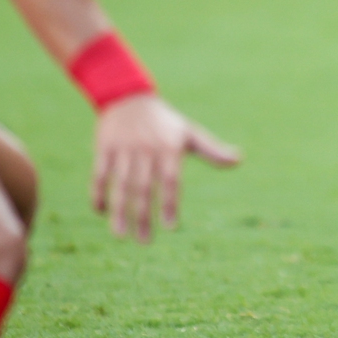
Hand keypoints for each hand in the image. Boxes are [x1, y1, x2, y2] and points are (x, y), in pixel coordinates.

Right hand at [91, 94, 239, 242]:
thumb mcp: (189, 133)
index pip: (171, 180)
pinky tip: (101, 212)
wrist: (129, 96)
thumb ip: (211, 150)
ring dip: (119, 211)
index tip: (171, 226)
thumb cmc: (165, 122)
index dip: (170, 203)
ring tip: (121, 235)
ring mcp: (123, 149)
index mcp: (169, 147)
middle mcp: (146, 149)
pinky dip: (98, 194)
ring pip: (120, 185)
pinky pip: (99, 175)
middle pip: (144, 188)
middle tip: (145, 242)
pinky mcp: (104, 148)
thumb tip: (238, 161)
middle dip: (143, 216)